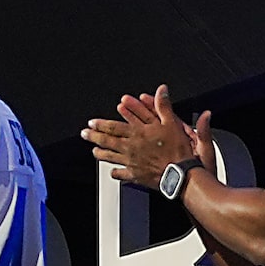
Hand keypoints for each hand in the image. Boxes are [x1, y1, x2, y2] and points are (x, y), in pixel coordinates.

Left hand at [82, 85, 206, 188]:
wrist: (180, 173)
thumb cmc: (177, 149)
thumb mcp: (172, 123)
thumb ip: (164, 105)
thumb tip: (162, 90)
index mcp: (138, 133)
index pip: (114, 127)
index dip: (101, 124)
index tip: (92, 123)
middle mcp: (131, 147)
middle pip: (107, 141)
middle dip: (93, 137)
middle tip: (84, 134)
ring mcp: (131, 162)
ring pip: (110, 157)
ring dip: (100, 153)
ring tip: (94, 151)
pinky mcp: (135, 175)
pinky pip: (121, 174)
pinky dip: (115, 172)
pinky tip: (112, 172)